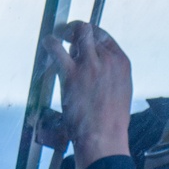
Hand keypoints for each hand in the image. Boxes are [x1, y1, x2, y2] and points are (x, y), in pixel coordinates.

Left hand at [44, 21, 131, 168]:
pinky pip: (55, 47)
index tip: (81, 38)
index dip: (90, 33)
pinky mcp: (71, 74)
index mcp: (122, 63)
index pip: (104, 36)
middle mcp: (107, 59)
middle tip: (67, 36)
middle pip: (89, 31)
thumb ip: (111, 73)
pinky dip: (50, 42)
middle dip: (76, 31)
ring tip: (57, 41)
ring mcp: (89, 65)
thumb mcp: (121, 90)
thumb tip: (98, 65)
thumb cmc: (111, 120)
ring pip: (76, 33)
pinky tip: (47, 45)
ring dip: (65, 34)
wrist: (104, 136)